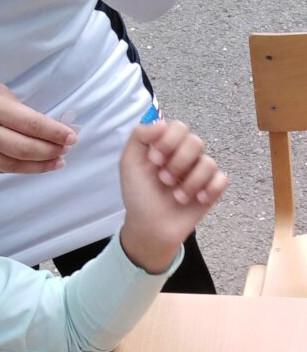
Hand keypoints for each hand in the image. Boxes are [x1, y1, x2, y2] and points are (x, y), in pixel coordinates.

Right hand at [0, 51, 76, 173]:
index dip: (53, 133)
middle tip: (65, 151)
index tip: (70, 137)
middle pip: (22, 149)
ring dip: (36, 166)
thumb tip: (39, 125)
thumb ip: (12, 106)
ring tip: (54, 163)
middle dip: (49, 152)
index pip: (29, 123)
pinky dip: (14, 168)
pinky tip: (29, 166)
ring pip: (9, 165)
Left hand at [119, 119, 227, 274]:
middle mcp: (185, 156)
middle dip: (178, 163)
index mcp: (167, 146)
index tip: (154, 160)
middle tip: (164, 180)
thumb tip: (161, 122)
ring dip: (189, 183)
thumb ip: (139, 137)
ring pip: (209, 163)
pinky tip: (197, 200)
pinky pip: (222, 179)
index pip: (179, 128)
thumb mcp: (129, 164)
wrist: (149, 228)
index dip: (169, 142)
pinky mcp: (212, 189)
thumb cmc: (139, 196)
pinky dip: (209, 190)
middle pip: (196, 142)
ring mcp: (199, 172)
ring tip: (176, 196)